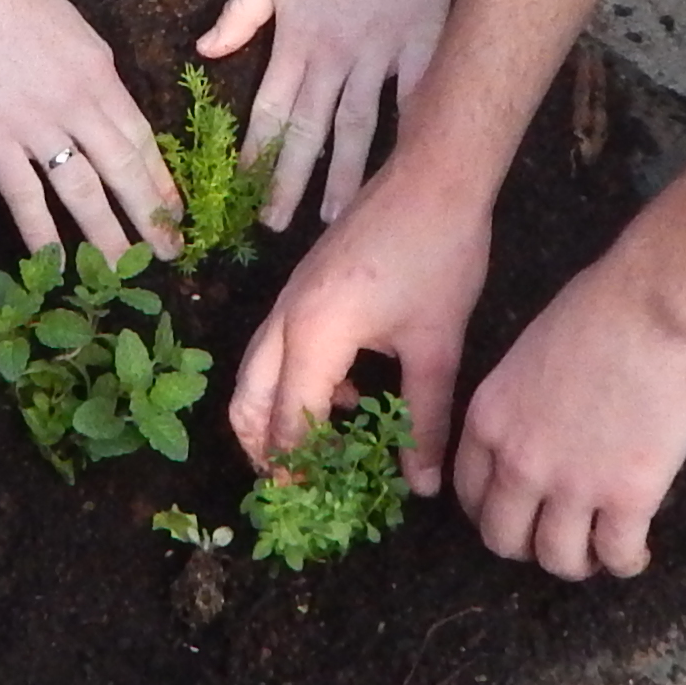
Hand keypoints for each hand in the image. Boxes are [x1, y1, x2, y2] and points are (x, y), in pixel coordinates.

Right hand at [0, 0, 175, 257]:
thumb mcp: (70, 26)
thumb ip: (91, 69)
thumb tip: (104, 101)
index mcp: (99, 72)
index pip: (140, 137)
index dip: (160, 179)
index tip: (176, 211)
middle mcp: (76, 102)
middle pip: (123, 170)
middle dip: (149, 216)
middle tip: (168, 255)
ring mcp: (34, 123)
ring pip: (81, 190)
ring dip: (105, 234)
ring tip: (122, 270)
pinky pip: (22, 194)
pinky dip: (40, 231)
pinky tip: (53, 260)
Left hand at [196, 0, 452, 229]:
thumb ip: (240, 14)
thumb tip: (203, 49)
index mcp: (296, 39)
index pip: (269, 110)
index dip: (256, 157)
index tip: (245, 196)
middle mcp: (333, 52)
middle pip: (309, 129)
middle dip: (291, 182)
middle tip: (278, 228)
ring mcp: (380, 48)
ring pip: (359, 122)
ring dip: (346, 173)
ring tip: (336, 217)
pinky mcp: (422, 38)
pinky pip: (415, 93)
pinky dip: (411, 130)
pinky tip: (408, 167)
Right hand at [226, 156, 494, 490]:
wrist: (434, 174)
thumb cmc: (439, 255)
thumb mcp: (437, 347)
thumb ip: (424, 420)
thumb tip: (421, 485)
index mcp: (314, 335)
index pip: (288, 423)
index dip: (296, 471)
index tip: (311, 510)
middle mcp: (286, 317)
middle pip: (247, 401)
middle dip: (263, 451)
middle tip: (296, 489)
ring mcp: (289, 296)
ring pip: (255, 372)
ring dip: (273, 416)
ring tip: (313, 454)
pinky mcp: (302, 284)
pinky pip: (276, 346)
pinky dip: (290, 382)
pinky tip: (344, 396)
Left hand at [450, 257, 685, 581]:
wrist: (655, 303)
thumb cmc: (600, 309)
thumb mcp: (528, 356)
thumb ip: (521, 406)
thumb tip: (539, 432)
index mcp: (489, 420)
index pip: (470, 493)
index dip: (494, 513)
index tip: (519, 514)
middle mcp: (519, 461)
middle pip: (504, 538)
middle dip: (529, 546)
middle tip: (559, 537)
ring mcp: (572, 485)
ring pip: (559, 560)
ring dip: (579, 562)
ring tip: (601, 550)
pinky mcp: (628, 497)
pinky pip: (618, 555)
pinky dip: (627, 562)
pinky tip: (638, 551)